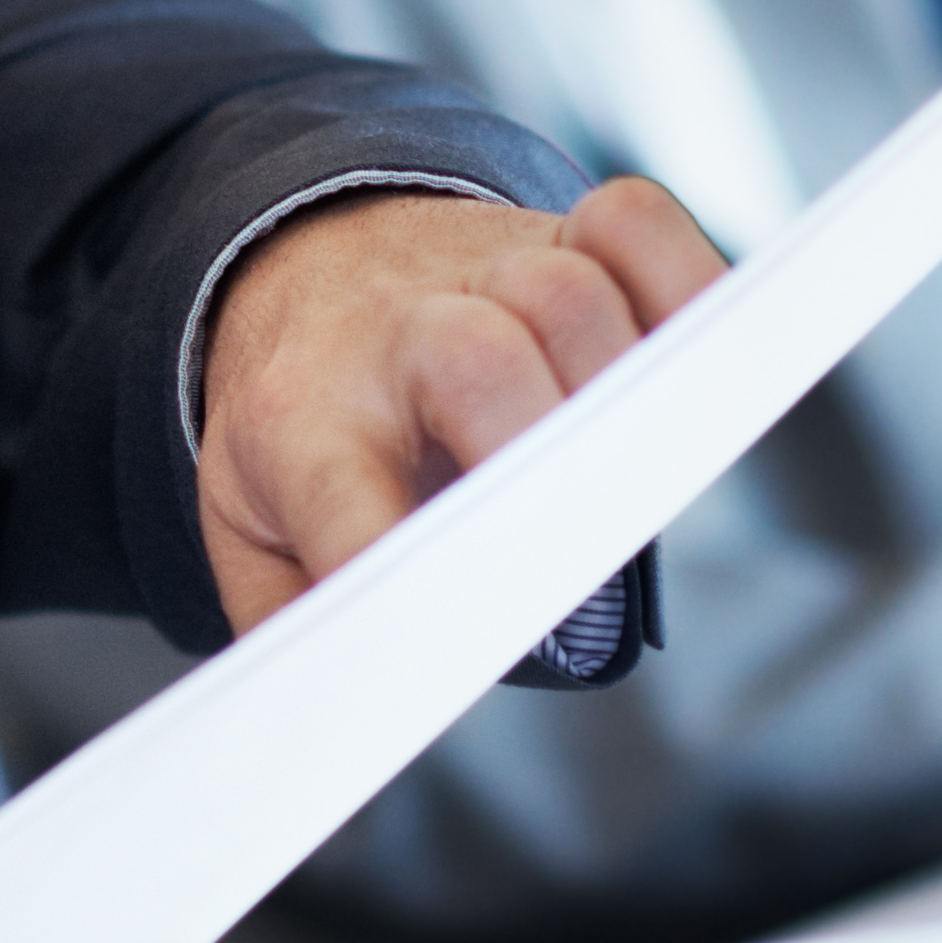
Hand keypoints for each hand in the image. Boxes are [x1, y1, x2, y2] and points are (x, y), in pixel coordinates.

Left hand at [197, 177, 723, 630]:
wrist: (292, 266)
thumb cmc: (301, 426)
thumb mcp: (250, 531)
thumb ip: (296, 624)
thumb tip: (354, 718)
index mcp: (301, 421)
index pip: (344, 494)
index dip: (403, 560)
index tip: (449, 636)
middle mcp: (391, 333)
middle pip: (476, 363)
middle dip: (541, 461)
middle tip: (578, 561)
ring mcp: (480, 272)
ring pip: (569, 296)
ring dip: (626, 395)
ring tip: (641, 485)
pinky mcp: (557, 233)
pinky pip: (634, 223)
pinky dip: (684, 280)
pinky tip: (692, 360)